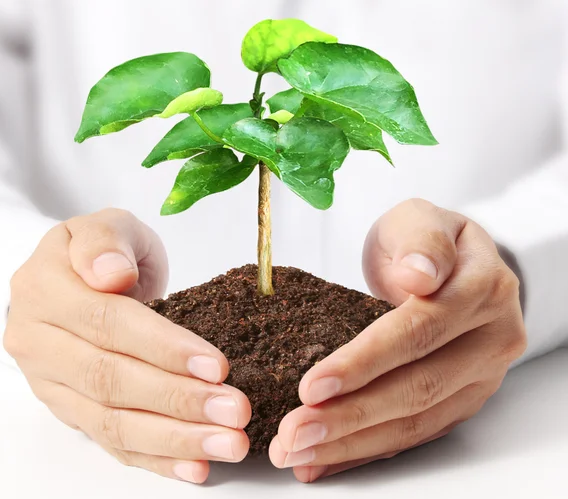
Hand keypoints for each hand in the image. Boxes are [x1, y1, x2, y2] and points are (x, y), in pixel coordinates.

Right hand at [4, 208, 250, 483]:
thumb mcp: (106, 226)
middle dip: (179, 400)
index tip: (216, 364)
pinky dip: (155, 459)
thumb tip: (110, 275)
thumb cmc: (104, 250)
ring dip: (174, 438)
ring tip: (229, 444)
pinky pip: (110, 442)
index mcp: (43, 289)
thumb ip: (105, 242)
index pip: (108, 323)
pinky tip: (195, 467)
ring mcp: (51, 384)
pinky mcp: (70, 410)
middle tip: (235, 411)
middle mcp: (38, 342)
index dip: (163, 347)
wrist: (81, 278)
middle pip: (111, 380)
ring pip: (111, 422)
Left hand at [269, 199, 525, 481]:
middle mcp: (491, 339)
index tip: (313, 385)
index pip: (418, 331)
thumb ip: (421, 241)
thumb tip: (419, 275)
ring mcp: (480, 376)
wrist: (453, 263)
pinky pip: (416, 433)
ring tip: (300, 453)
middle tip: (295, 433)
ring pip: (416, 420)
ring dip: (354, 442)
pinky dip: (369, 449)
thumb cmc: (425, 239)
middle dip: (351, 415)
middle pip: (417, 387)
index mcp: (482, 289)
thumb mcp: (419, 219)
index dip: (364, 361)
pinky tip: (328, 459)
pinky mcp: (462, 399)